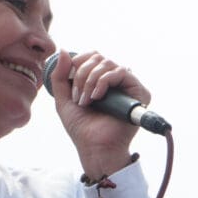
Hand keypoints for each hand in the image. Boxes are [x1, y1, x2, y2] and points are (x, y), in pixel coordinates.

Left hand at [47, 50, 150, 179]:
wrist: (94, 147)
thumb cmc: (81, 128)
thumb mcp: (64, 100)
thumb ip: (60, 76)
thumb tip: (63, 50)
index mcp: (99, 80)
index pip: (91, 57)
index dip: (77, 62)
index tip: (69, 81)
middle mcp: (115, 80)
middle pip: (98, 57)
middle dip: (82, 74)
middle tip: (77, 96)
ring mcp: (127, 85)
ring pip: (107, 63)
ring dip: (90, 80)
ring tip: (85, 101)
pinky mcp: (138, 91)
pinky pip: (120, 71)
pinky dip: (103, 82)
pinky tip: (96, 98)